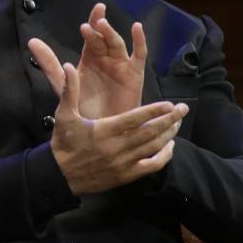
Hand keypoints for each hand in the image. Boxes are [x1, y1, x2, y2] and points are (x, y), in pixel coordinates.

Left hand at [28, 3, 146, 118]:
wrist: (100, 131)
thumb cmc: (83, 109)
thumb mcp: (62, 84)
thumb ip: (49, 64)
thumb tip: (32, 41)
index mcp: (90, 58)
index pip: (91, 35)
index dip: (93, 20)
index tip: (97, 7)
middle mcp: (106, 58)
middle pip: (103, 38)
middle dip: (99, 28)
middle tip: (94, 23)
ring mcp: (121, 64)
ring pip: (117, 44)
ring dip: (111, 34)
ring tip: (103, 25)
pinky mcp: (134, 74)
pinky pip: (138, 55)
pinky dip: (139, 41)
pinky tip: (136, 28)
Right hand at [50, 62, 188, 194]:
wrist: (59, 176)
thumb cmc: (63, 142)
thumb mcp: (64, 115)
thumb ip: (70, 90)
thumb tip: (69, 66)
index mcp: (104, 130)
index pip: (135, 119)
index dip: (154, 111)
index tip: (169, 104)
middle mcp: (117, 148)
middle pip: (150, 133)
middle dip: (169, 120)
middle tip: (183, 109)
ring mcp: (123, 163)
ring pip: (153, 148)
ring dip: (169, 135)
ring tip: (178, 123)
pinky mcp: (126, 176)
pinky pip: (151, 167)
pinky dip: (164, 157)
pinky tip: (170, 146)